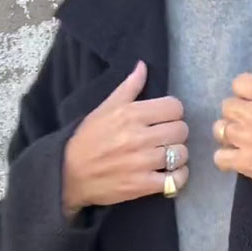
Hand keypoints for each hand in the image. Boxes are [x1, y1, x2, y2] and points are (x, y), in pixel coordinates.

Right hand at [63, 60, 188, 214]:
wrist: (70, 173)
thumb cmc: (88, 139)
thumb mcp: (105, 108)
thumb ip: (128, 87)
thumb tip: (143, 65)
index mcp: (131, 114)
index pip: (174, 107)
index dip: (173, 113)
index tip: (165, 119)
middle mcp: (139, 137)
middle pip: (181, 130)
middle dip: (176, 133)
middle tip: (166, 138)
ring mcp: (142, 162)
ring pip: (181, 154)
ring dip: (178, 155)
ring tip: (168, 157)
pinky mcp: (143, 185)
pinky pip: (176, 180)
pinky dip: (179, 177)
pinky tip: (171, 174)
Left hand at [212, 53, 251, 195]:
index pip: (239, 82)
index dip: (245, 92)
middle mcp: (250, 112)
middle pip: (227, 106)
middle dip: (235, 113)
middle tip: (249, 124)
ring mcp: (243, 137)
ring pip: (219, 130)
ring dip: (227, 134)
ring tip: (240, 142)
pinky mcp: (242, 161)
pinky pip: (219, 157)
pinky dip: (224, 159)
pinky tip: (235, 160)